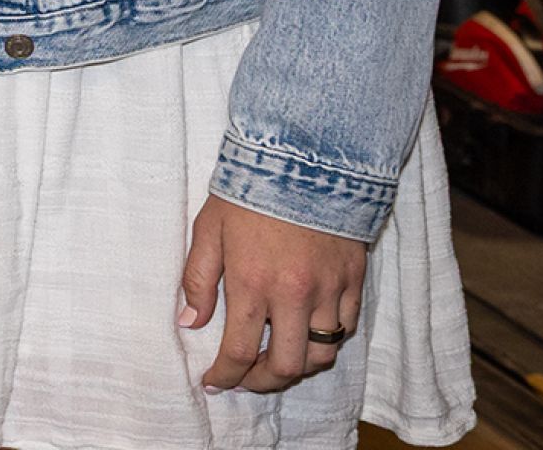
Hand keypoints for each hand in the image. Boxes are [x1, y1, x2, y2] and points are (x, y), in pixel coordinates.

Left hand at [178, 193, 368, 391]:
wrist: (303, 160)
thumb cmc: (247, 193)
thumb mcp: (208, 230)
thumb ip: (197, 280)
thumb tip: (189, 323)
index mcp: (251, 283)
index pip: (238, 350)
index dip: (225, 375)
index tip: (214, 383)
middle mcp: (293, 295)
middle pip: (286, 365)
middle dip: (262, 382)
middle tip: (247, 378)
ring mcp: (329, 290)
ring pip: (321, 354)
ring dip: (297, 365)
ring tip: (277, 359)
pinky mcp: (354, 281)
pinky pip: (346, 328)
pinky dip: (327, 340)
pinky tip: (308, 333)